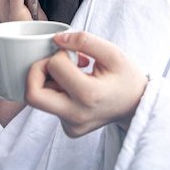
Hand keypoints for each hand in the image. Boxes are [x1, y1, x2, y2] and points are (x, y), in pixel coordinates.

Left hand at [25, 32, 147, 137]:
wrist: (137, 105)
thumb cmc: (126, 76)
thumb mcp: (112, 52)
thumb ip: (84, 40)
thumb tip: (56, 39)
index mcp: (89, 95)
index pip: (54, 66)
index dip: (61, 53)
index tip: (77, 56)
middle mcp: (76, 115)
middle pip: (33, 94)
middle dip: (37, 71)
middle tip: (55, 63)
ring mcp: (71, 125)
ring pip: (39, 100)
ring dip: (48, 81)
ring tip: (73, 74)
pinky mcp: (69, 129)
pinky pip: (49, 107)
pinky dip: (56, 92)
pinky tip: (75, 87)